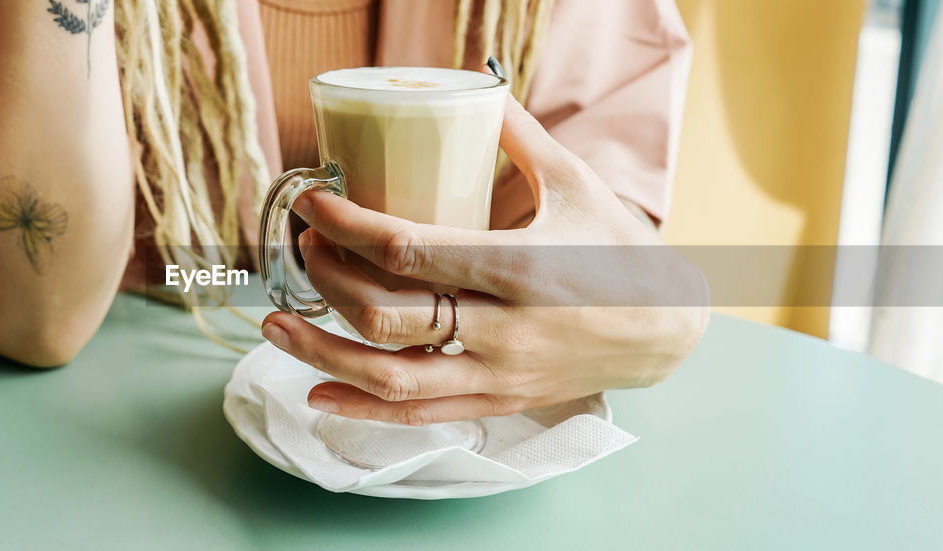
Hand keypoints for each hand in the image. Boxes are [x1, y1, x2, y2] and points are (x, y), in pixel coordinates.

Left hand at [260, 97, 709, 424]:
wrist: (667, 332)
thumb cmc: (621, 252)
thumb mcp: (577, 184)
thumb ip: (518, 138)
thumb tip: (476, 88)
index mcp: (519, 268)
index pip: (408, 250)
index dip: (346, 227)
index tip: (312, 204)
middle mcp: (503, 329)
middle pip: (386, 314)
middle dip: (328, 280)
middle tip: (305, 250)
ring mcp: (497, 374)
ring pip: (389, 374)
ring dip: (321, 350)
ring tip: (275, 326)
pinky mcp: (496, 401)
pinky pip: (418, 414)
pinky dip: (360, 407)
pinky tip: (316, 393)